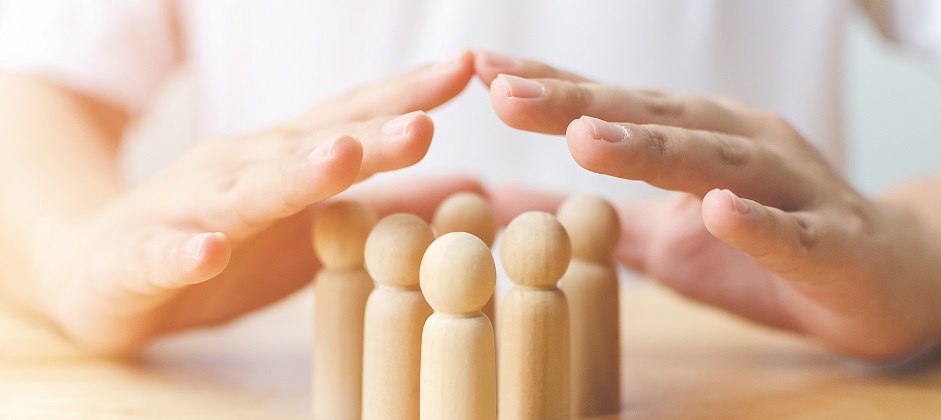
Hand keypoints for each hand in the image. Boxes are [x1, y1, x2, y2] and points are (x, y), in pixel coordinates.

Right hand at [33, 52, 477, 353]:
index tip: (464, 70)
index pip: (348, 119)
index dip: (403, 95)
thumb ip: (385, 205)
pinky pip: (165, 254)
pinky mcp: (141, 257)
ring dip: (292, 176)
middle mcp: (239, 170)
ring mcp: (189, 209)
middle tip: (424, 126)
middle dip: (368, 137)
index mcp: (281, 160)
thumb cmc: (222, 242)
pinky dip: (187, 252)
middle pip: (309, 150)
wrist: (101, 270)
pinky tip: (210, 251)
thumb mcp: (313, 228)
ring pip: (244, 192)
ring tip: (338, 160)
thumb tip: (473, 190)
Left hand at [476, 51, 940, 359]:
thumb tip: (499, 209)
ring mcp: (785, 186)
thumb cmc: (761, 249)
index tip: (480, 70)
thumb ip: (590, 221)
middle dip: (575, 104)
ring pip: (712, 161)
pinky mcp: (827, 241)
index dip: (548, 89)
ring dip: (649, 149)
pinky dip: (751, 222)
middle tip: (504, 92)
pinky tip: (717, 210)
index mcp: (694, 136)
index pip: (611, 106)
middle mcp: (736, 142)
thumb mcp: (659, 238)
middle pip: (648, 119)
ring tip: (585, 138)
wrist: (879, 277)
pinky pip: (787, 231)